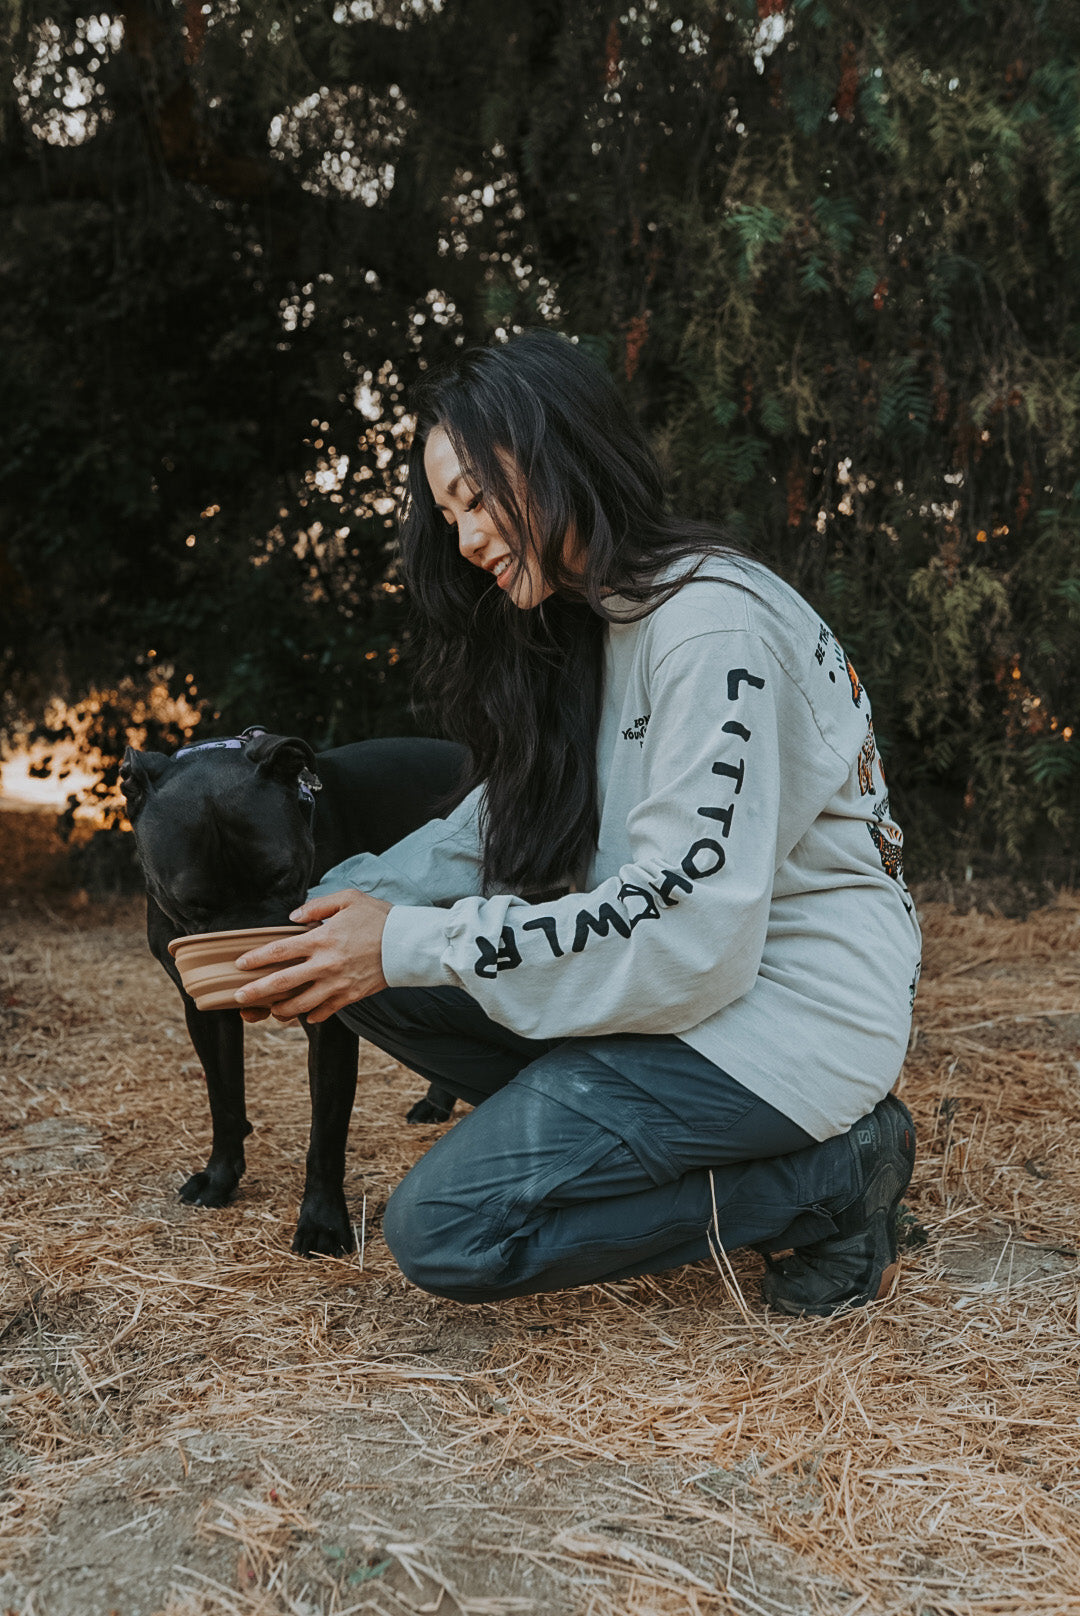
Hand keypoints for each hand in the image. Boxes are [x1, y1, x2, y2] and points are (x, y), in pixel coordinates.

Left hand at [233, 889, 390, 1023]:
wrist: (407, 943)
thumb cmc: (379, 917)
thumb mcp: (348, 899)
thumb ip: (317, 905)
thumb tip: (293, 917)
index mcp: (321, 939)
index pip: (279, 951)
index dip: (255, 959)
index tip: (240, 964)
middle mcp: (325, 965)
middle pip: (282, 983)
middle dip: (257, 992)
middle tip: (240, 997)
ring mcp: (337, 984)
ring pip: (300, 1005)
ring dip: (281, 1010)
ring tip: (271, 1011)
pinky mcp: (350, 996)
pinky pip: (324, 1012)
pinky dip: (311, 1016)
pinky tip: (304, 1015)